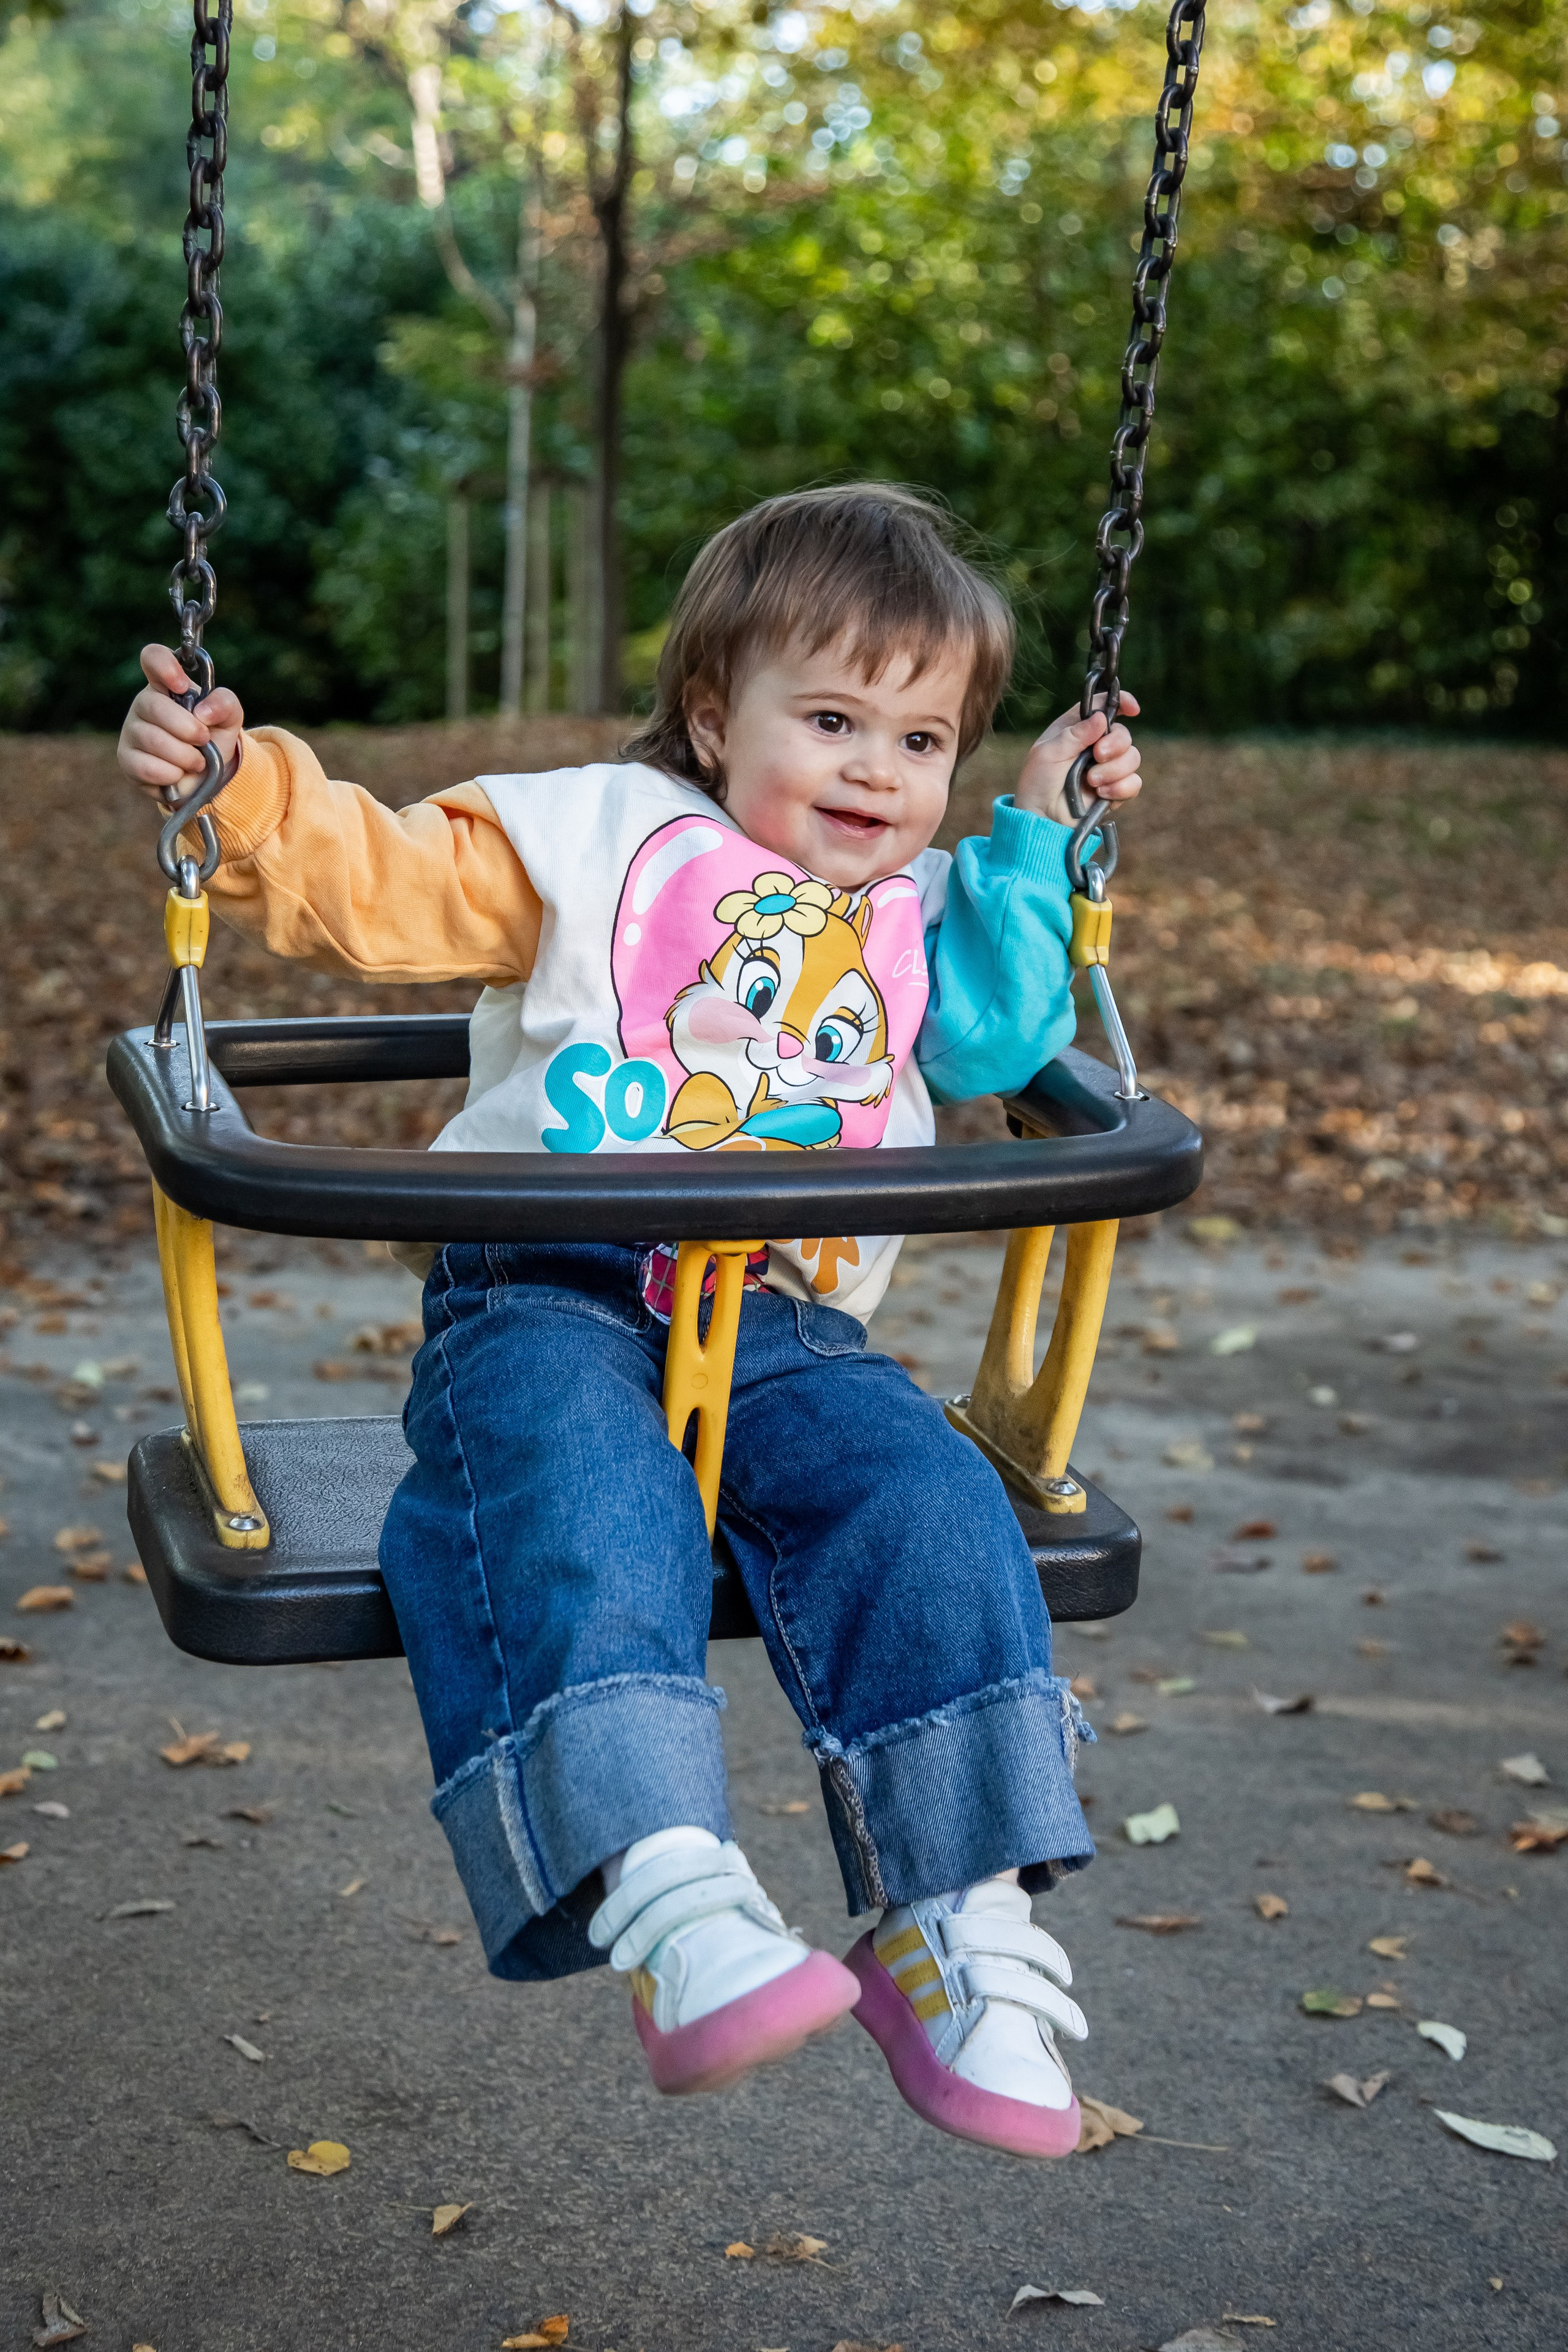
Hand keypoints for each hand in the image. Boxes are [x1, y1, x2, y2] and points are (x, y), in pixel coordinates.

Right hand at [117, 644, 244, 805]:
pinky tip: (178, 773)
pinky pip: (147, 766)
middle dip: (187, 728)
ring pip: (153, 740)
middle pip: (154, 705)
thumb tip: (203, 712)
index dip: (165, 666)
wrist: (206, 778)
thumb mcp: (228, 719)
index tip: (183, 685)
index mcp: (166, 685)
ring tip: (196, 761)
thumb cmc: (212, 740)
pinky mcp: (127, 760)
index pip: (153, 658)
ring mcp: (132, 731)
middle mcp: (144, 704)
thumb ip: (225, 704)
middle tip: (204, 740)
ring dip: (185, 756)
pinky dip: (172, 774)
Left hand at [1012, 692, 1141, 827]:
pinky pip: (1134, 783)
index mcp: (1077, 729)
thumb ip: (1075, 734)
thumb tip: (1101, 718)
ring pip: (1133, 758)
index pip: (1103, 707)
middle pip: (1124, 734)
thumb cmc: (1038, 783)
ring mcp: (1107, 769)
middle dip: (1115, 744)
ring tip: (1091, 781)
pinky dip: (1121, 787)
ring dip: (1114, 769)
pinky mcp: (1115, 791)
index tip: (1133, 709)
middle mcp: (1095, 745)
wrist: (1041, 818)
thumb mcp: (1048, 753)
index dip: (1121, 702)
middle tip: (1097, 756)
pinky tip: (1102, 793)